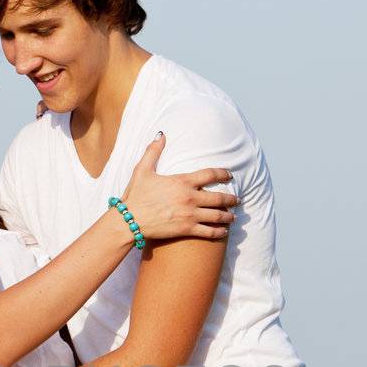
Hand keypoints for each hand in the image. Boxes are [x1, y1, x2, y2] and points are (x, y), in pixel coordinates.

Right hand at [121, 133, 237, 241]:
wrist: (129, 220)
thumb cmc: (135, 195)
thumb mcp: (142, 170)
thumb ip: (153, 151)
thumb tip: (161, 134)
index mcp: (182, 181)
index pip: (210, 174)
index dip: (223, 173)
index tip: (229, 175)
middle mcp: (190, 197)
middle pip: (219, 197)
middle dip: (231, 199)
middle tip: (237, 200)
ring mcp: (190, 214)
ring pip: (217, 215)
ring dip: (228, 216)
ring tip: (233, 217)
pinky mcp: (186, 229)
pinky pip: (209, 231)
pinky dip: (219, 232)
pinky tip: (223, 232)